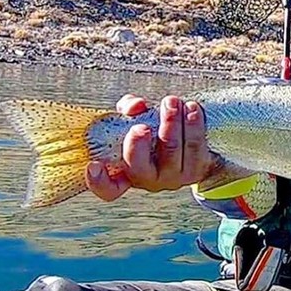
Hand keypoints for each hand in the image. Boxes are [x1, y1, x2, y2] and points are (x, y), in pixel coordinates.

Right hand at [85, 94, 214, 201]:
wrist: (194, 149)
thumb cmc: (157, 133)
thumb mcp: (137, 121)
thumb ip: (129, 112)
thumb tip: (135, 106)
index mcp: (127, 172)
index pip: (109, 188)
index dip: (98, 181)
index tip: (93, 165)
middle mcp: (149, 180)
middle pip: (139, 168)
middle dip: (138, 146)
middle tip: (141, 126)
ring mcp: (174, 177)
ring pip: (171, 150)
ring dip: (171, 122)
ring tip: (171, 102)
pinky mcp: (197, 169)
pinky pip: (195, 145)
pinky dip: (193, 124)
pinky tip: (191, 107)